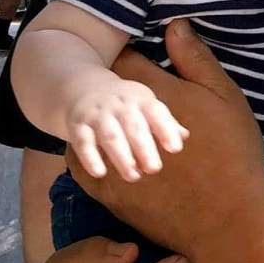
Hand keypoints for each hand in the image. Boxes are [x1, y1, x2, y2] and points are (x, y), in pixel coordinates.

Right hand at [66, 76, 189, 181]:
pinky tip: (99, 172)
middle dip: (144, 147)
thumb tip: (184, 136)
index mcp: (140, 99)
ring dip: (121, 156)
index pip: (156, 112)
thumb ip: (164, 122)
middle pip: (133, 126)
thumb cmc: (124, 103)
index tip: (175, 148)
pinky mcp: (78, 126)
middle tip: (154, 168)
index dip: (166, 129)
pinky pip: (83, 142)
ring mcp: (98, 115)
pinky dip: (90, 157)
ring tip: (133, 176)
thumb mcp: (145, 105)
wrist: (82, 86)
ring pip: (110, 135)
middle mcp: (119, 105)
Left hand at [68, 19, 263, 259]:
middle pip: (103, 97)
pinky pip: (83, 167)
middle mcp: (125, 124)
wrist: (227, 217)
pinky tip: (102, 156)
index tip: (134, 57)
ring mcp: (113, 160)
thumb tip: (175, 24)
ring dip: (97, 125)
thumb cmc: (233, 152)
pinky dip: (90, 156)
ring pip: (89, 132)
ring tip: (108, 124)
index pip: (125, 62)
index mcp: (155, 95)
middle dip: (109, 91)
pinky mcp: (109, 193)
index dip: (128, 56)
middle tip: (120, 92)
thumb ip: (195, 59)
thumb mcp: (224, 97)